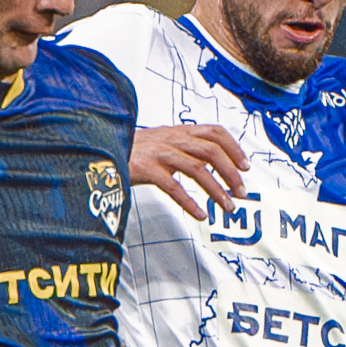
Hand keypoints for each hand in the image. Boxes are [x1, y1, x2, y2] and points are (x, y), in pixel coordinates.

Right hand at [130, 124, 246, 221]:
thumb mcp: (160, 143)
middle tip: (241, 192)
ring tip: (227, 207)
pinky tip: (200, 215)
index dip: (234, 148)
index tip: (245, 167)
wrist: (100, 149)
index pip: (215, 132)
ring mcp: (159, 153)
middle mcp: (171, 139)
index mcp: (178, 131)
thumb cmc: (131, 152)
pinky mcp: (146, 170)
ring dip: (216, 190)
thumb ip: (183, 149)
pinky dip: (190, 203)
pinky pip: (174, 188)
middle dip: (231, 173)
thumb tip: (209, 162)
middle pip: (211, 151)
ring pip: (197, 169)